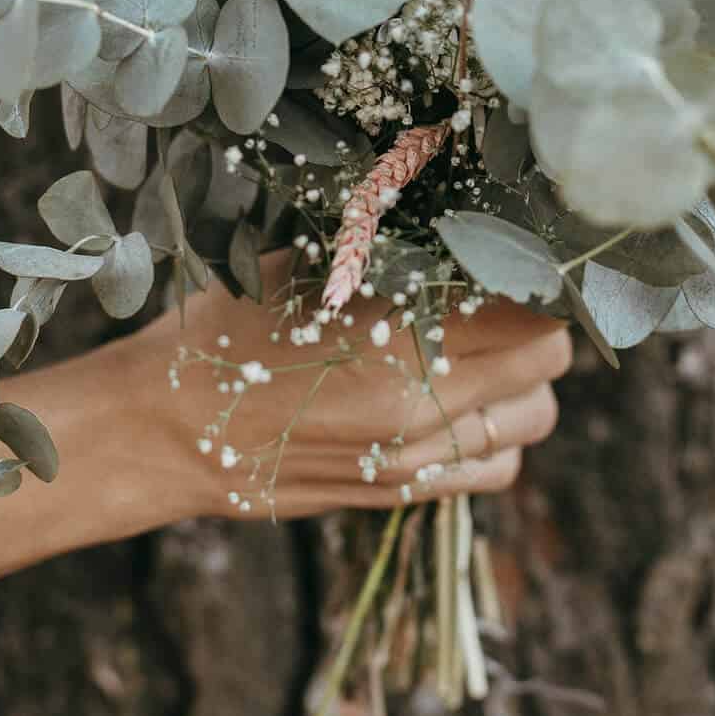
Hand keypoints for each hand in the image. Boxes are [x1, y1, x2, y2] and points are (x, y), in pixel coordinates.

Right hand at [116, 253, 570, 521]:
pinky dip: (496, 437)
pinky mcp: (402, 492)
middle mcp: (423, 403)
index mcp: (401, 334)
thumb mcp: (307, 268)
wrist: (166, 427)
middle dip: (541, 324)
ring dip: (525, 384)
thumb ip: (394, 255)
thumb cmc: (229, 330)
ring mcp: (416, 456)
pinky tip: (457, 407)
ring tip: (487, 354)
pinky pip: (496, 469)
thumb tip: (460, 223)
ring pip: (533, 420)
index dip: (537, 277)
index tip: (521, 258)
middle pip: (548, 363)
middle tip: (510, 298)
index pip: (531, 306)